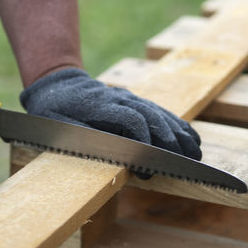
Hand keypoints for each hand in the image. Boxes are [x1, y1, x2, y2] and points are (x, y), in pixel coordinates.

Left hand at [20, 68, 201, 178]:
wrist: (58, 84)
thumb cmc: (54, 109)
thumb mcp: (57, 124)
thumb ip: (82, 136)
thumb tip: (110, 150)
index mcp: (99, 105)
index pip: (131, 118)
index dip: (144, 139)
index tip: (149, 163)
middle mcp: (117, 97)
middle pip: (150, 114)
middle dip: (169, 139)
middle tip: (182, 161)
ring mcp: (126, 96)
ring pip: (157, 111)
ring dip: (178, 131)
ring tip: (194, 151)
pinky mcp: (130, 99)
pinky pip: (156, 109)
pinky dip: (174, 122)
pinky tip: (187, 134)